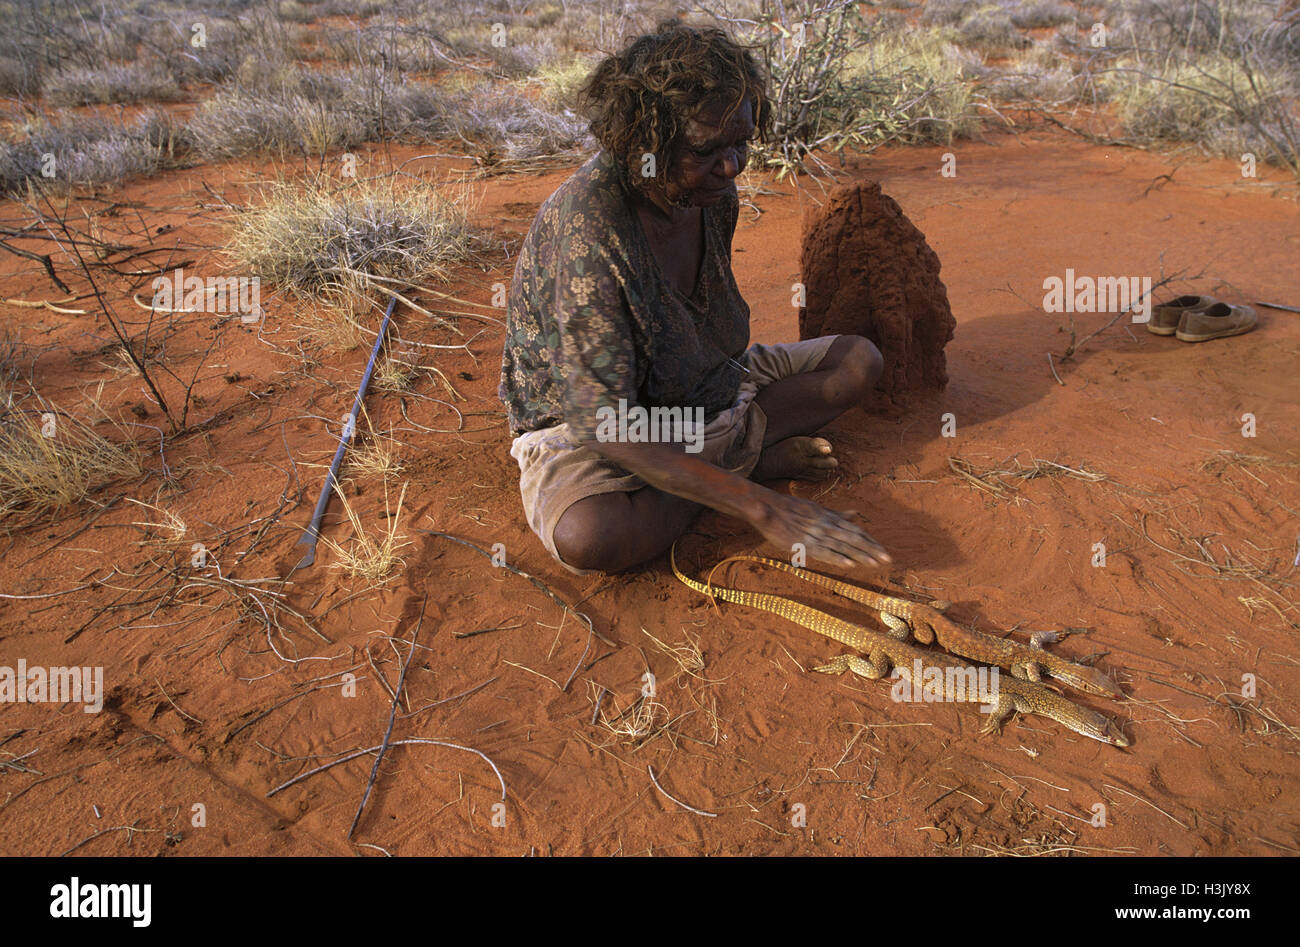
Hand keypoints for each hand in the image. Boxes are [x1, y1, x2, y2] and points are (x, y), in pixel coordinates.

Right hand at [751, 491, 891, 570]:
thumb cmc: (792, 509)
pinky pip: (823, 552)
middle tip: (887, 560)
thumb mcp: (818, 508)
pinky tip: (849, 564)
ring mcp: (815, 535)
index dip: (870, 540)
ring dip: (859, 555)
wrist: (767, 507)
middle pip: (853, 538)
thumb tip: (856, 513)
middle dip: (871, 549)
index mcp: (829, 517)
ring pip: (841, 546)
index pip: (855, 530)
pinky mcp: (802, 543)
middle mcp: (825, 525)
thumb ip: (837, 514)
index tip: (883, 551)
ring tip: (875, 564)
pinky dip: (836, 558)